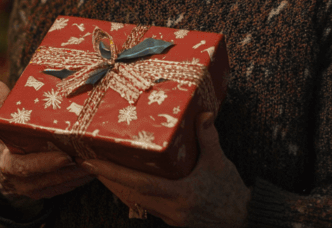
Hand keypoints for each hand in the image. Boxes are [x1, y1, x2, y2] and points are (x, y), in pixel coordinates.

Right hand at [0, 81, 93, 206]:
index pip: (25, 167)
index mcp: (9, 164)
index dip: (45, 163)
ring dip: (80, 174)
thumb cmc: (6, 143)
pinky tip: (96, 168)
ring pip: (62, 184)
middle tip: (90, 157)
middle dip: (70, 170)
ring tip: (98, 161)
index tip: (65, 156)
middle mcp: (22, 182)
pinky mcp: (49, 194)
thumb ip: (1, 106)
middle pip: (49, 178)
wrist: (7, 172)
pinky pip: (67, 188)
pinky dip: (81, 179)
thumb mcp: (1, 125)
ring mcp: (36, 190)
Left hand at [81, 112, 249, 226]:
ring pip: (134, 202)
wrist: (244, 219)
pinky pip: (145, 206)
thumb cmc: (231, 192)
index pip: (139, 184)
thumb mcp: (220, 163)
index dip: (113, 173)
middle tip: (87, 162)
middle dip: (107, 179)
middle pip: (129, 194)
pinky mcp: (172, 220)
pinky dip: (131, 194)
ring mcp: (170, 217)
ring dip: (116, 187)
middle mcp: (171, 209)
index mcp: (180, 194)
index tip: (91, 164)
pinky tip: (124, 182)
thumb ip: (208, 138)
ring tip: (99, 170)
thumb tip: (204, 113)